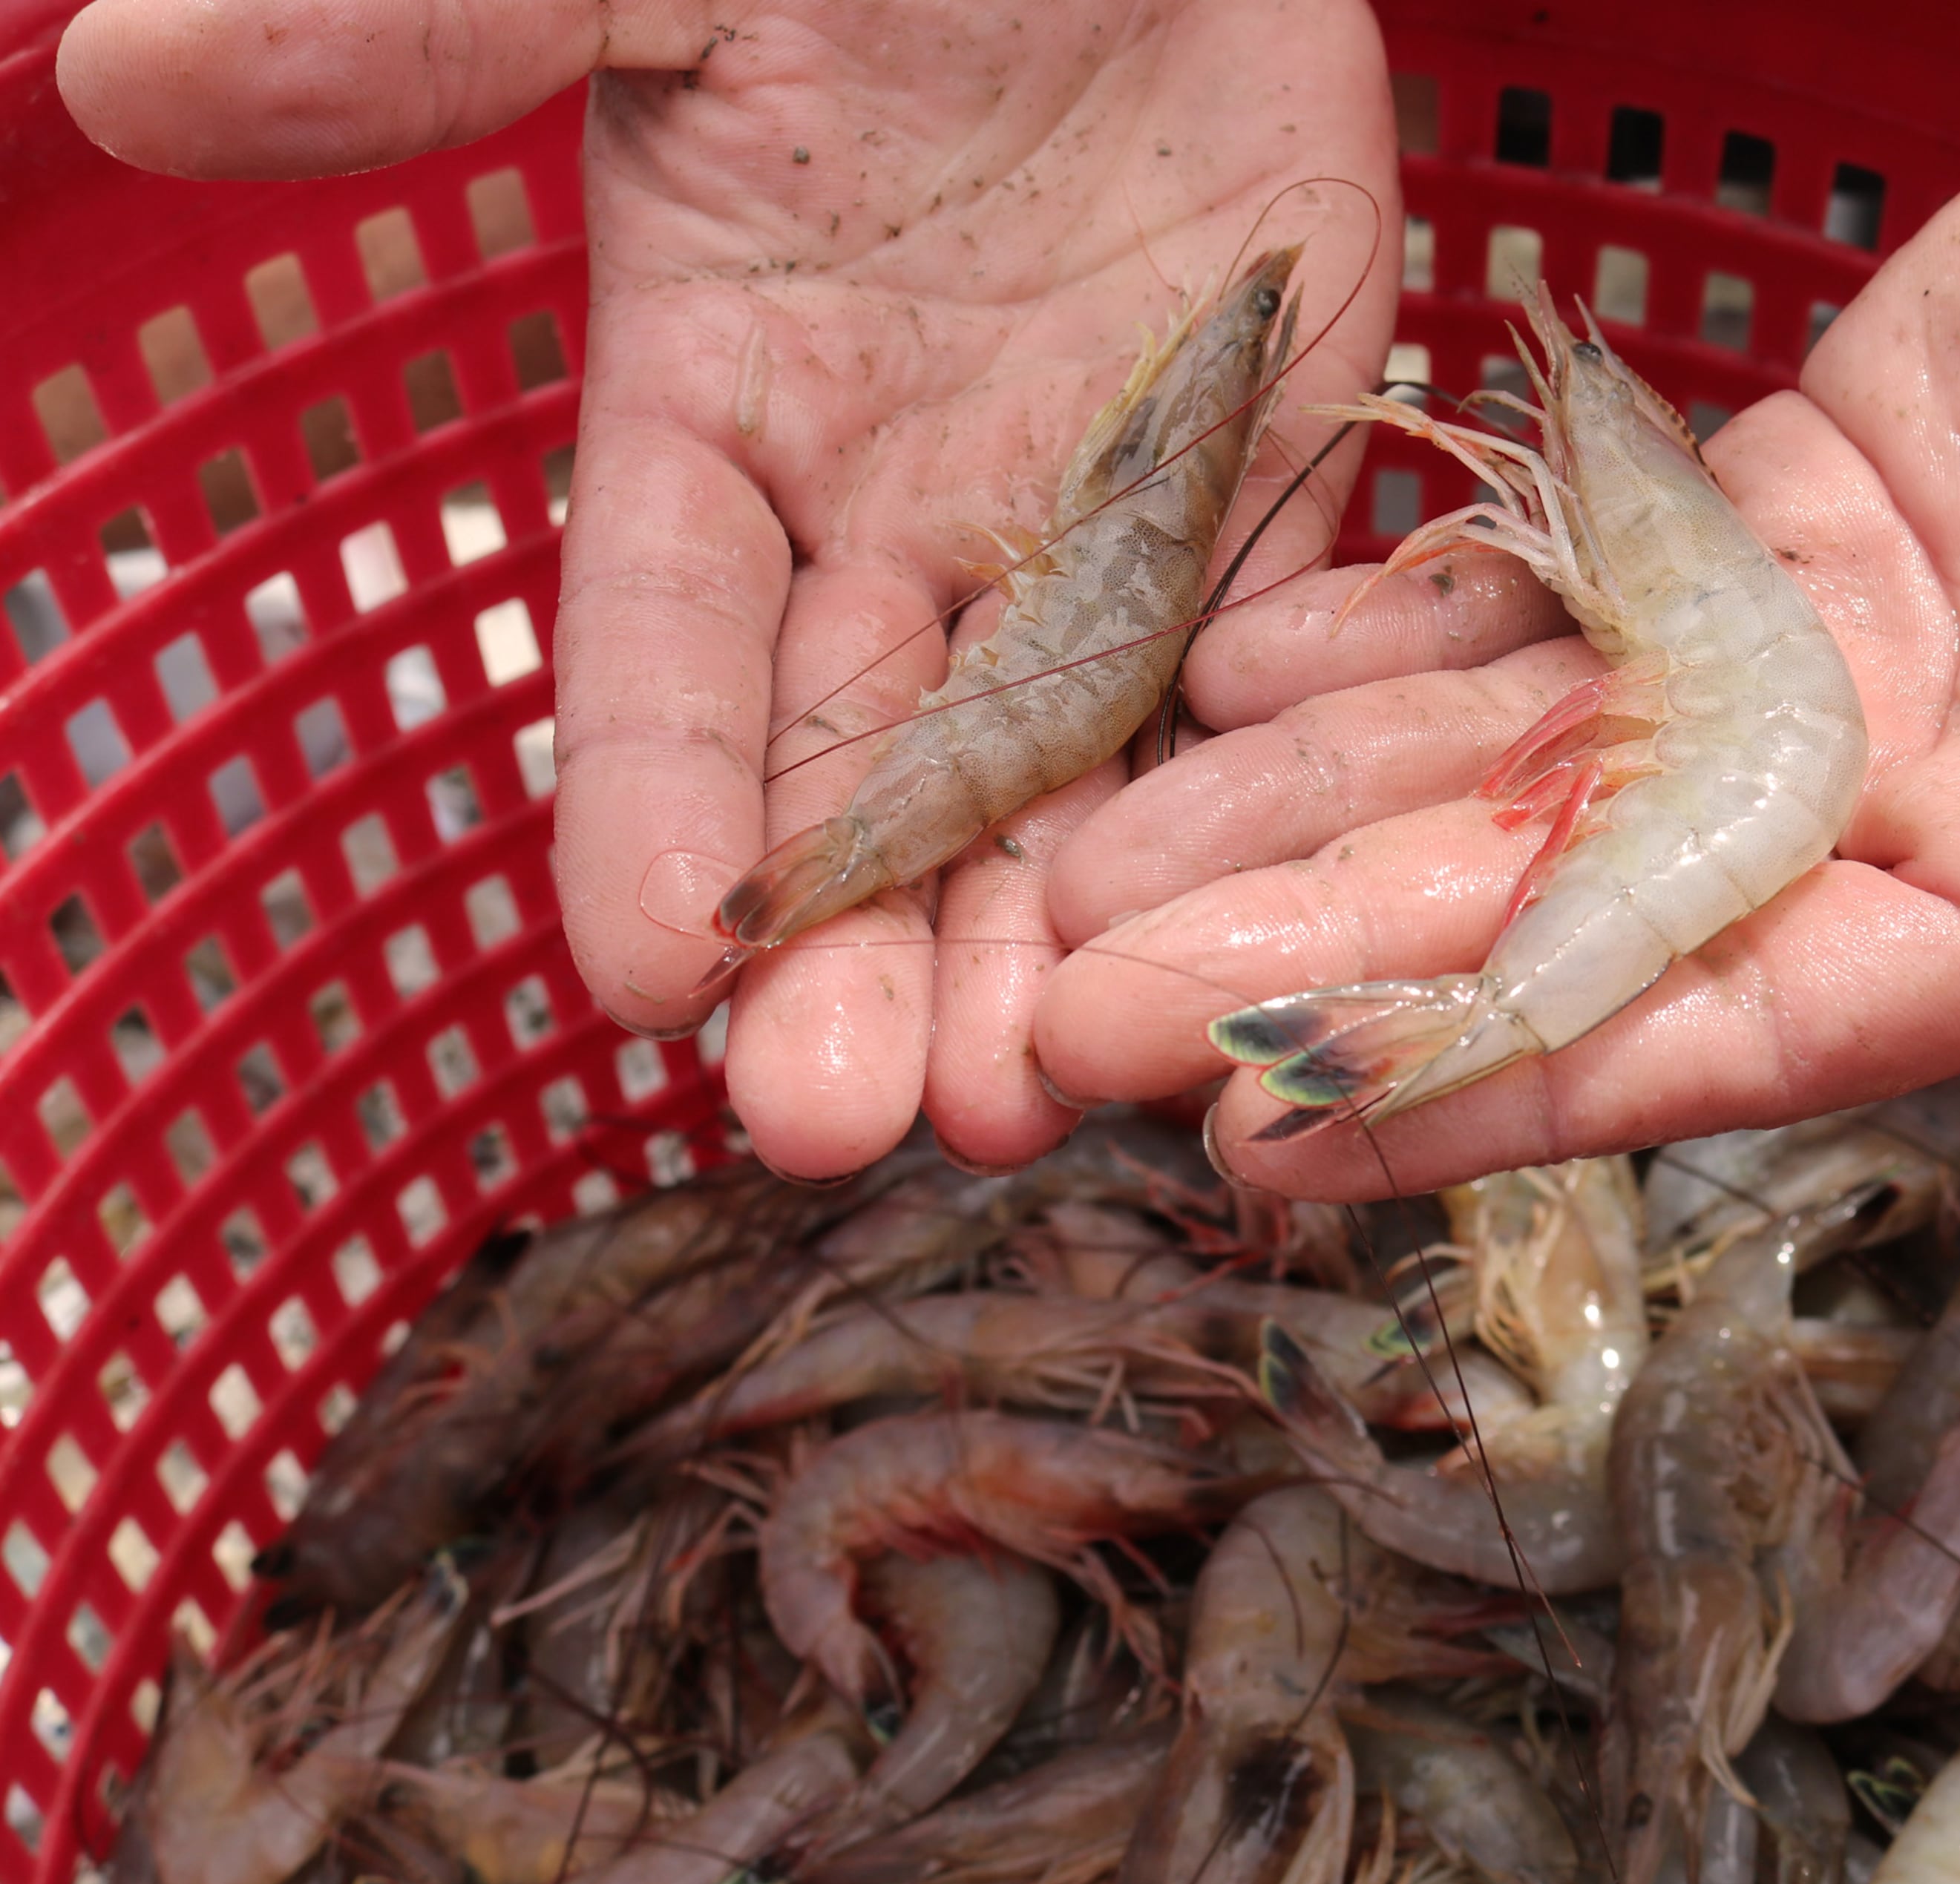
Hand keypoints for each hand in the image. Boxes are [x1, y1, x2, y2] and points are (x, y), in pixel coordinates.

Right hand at [58, 0, 1398, 1181]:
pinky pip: (1268, 657)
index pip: (666, 649)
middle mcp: (898, 509)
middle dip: (847, 951)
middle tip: (839, 1121)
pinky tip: (1237, 907)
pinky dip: (1254, 778)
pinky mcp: (1265, 483)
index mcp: (724, 409)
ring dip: (1039, 935)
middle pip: (862, 769)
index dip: (652, 807)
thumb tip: (113, 54)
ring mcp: (1089, 513)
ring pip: (1063, 770)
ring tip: (1031, 1098)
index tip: (639, 976)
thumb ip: (433, 30)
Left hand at [1035, 0, 1959, 1291]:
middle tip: (1040, 1016)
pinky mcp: (1759, 551)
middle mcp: (1881, 835)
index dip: (1488, 1084)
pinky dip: (1378, 637)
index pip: (1716, 1033)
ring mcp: (1803, 694)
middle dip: (1301, 963)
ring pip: (1499, 773)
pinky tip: (1203, 674)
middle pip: (1545, 920)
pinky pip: (1537, 610)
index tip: (1258, 1136)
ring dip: (1282, 817)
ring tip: (1052, 867)